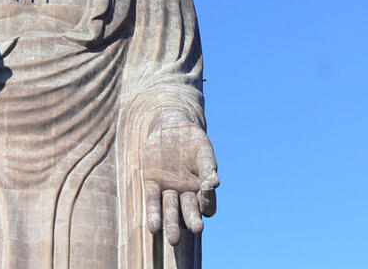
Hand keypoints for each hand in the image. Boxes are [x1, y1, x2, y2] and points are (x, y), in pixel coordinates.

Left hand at [141, 109, 218, 245]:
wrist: (170, 126)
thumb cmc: (192, 140)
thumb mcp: (202, 151)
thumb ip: (208, 168)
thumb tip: (215, 183)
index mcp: (202, 188)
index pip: (207, 205)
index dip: (208, 200)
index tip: (208, 188)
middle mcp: (185, 193)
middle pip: (189, 212)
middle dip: (192, 220)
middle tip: (196, 229)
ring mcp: (169, 190)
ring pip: (170, 210)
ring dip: (171, 224)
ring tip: (173, 240)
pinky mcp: (152, 183)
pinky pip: (152, 201)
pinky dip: (153, 214)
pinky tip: (153, 228)